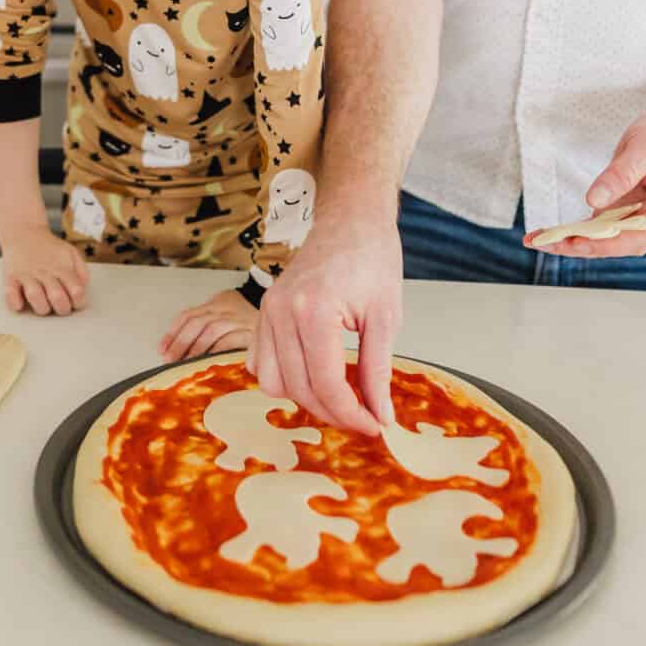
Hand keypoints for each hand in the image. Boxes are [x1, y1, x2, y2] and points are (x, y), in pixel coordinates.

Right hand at [0, 228, 88, 316]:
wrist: (24, 231)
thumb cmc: (49, 247)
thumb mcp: (71, 253)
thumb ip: (81, 271)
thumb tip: (82, 289)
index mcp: (62, 267)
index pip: (76, 290)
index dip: (78, 301)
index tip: (75, 302)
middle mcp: (45, 271)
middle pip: (57, 297)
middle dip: (62, 309)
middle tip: (60, 307)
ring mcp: (27, 274)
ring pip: (35, 297)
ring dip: (41, 308)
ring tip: (43, 306)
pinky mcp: (10, 276)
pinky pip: (10, 294)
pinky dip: (15, 302)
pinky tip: (20, 304)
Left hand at [159, 287, 255, 362]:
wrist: (276, 314)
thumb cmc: (244, 321)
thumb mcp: (223, 316)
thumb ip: (204, 329)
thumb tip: (176, 352)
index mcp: (214, 304)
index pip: (187, 315)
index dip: (172, 332)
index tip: (162, 350)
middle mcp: (224, 309)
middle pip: (197, 323)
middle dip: (181, 343)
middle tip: (170, 360)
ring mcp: (237, 319)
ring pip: (211, 330)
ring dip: (196, 349)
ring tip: (186, 363)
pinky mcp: (250, 332)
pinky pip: (230, 340)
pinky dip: (217, 351)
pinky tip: (208, 362)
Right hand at [247, 207, 402, 435]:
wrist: (351, 219)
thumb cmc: (372, 259)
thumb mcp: (386, 317)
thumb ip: (378, 371)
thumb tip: (380, 415)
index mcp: (313, 312)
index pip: (327, 384)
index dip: (352, 414)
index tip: (375, 426)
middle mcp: (281, 312)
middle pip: (299, 388)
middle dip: (333, 412)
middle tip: (364, 417)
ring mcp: (267, 311)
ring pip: (271, 381)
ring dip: (304, 398)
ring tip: (339, 397)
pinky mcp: (263, 311)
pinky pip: (259, 361)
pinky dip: (283, 378)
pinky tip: (313, 376)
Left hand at [524, 104, 645, 259]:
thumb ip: (621, 174)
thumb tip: (593, 200)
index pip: (638, 237)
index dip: (606, 244)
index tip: (575, 242)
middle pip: (617, 243)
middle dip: (580, 246)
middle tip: (543, 243)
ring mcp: (636, 217)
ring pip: (604, 238)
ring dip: (571, 241)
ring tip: (537, 240)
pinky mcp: (622, 210)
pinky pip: (597, 225)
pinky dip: (574, 229)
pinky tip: (550, 232)